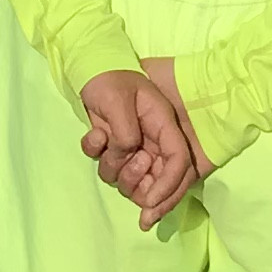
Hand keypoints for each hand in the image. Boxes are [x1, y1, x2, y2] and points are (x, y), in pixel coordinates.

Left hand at [78, 60, 209, 229]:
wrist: (93, 67)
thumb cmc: (110, 78)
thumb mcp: (118, 101)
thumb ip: (125, 132)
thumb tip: (126, 155)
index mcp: (163, 125)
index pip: (178, 163)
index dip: (168, 187)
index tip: (149, 204)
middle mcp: (153, 140)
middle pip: (157, 181)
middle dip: (139, 185)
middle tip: (124, 165)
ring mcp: (135, 145)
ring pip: (130, 178)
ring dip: (114, 169)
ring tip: (104, 142)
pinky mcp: (115, 147)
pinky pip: (108, 165)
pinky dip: (97, 155)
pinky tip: (93, 134)